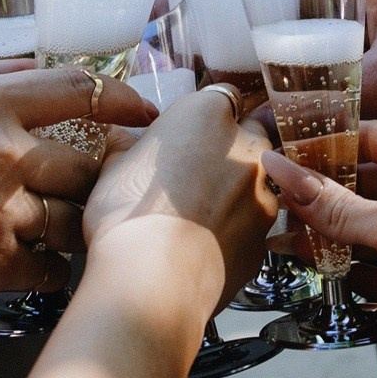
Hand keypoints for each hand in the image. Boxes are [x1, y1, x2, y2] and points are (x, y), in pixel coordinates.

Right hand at [0, 67, 154, 314]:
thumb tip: (32, 70)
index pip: (79, 89)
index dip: (122, 99)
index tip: (144, 111)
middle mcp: (2, 151)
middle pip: (87, 164)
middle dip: (87, 180)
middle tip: (78, 190)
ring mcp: (2, 211)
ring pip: (74, 219)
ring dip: (67, 227)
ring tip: (42, 231)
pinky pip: (50, 267)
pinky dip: (44, 269)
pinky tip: (21, 265)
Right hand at [88, 86, 277, 307]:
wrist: (153, 281)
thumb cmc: (128, 214)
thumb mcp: (113, 166)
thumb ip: (129, 144)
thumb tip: (125, 138)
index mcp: (208, 114)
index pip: (223, 96)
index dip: (206, 115)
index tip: (190, 132)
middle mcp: (247, 148)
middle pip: (251, 136)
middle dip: (230, 149)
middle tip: (196, 172)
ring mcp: (263, 196)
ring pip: (257, 184)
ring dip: (236, 192)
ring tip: (198, 216)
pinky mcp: (263, 241)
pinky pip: (252, 227)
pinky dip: (236, 231)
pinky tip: (206, 246)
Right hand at [264, 121, 376, 377]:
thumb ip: (335, 205)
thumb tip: (283, 173)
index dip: (332, 141)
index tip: (289, 150)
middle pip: (375, 187)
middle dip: (328, 196)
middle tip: (279, 203)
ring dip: (340, 239)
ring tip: (290, 243)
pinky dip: (365, 275)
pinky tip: (334, 278)